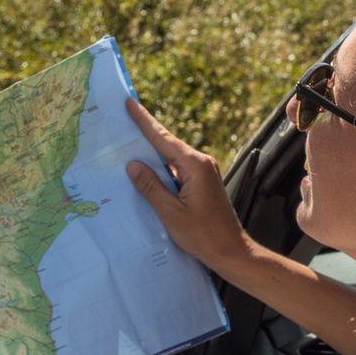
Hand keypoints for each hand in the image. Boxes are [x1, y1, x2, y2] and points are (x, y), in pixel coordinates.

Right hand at [125, 98, 251, 275]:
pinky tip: (147, 174)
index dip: (144, 121)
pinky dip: (161, 170)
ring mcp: (204, 172)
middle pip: (167, 145)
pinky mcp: (203, 183)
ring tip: (128, 147)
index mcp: (194, 165)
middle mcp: (201, 163)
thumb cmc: (203, 235)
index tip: (130, 103)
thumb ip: (150, 186)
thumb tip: (133, 164)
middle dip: (145, 134)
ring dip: (152, 155)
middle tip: (123, 122)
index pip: (163, 138)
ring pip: (172, 158)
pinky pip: (177, 170)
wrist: (231, 251)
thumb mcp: (170, 212)